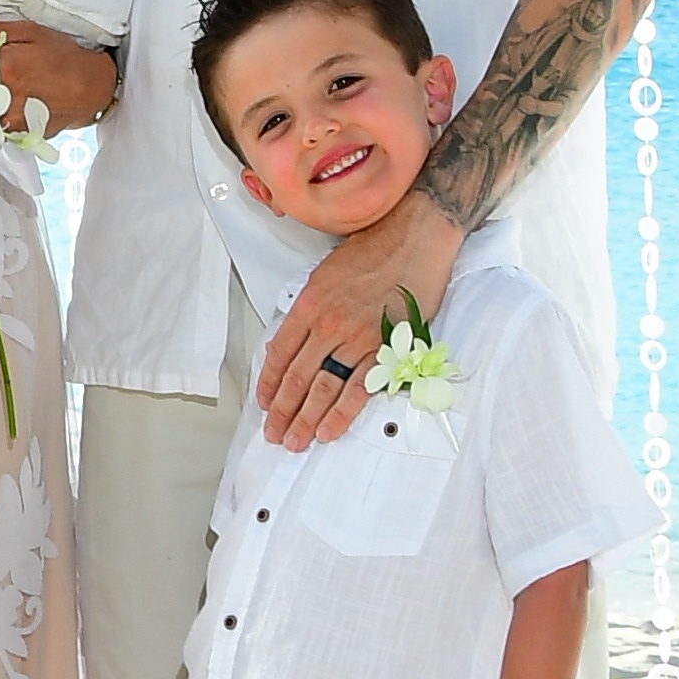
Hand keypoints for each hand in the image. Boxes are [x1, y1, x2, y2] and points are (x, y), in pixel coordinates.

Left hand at [0, 20, 115, 138]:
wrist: (93, 87)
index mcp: (5, 64)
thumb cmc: (66, 57)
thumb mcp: (34, 31)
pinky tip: (13, 106)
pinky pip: (1, 126)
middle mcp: (6, 92)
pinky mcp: (21, 132)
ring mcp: (13, 116)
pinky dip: (2, 117)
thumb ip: (0, 31)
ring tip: (1, 92)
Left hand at [252, 205, 462, 449]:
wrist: (413, 238)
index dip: (268, 384)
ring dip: (306, 419)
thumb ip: (308, 311)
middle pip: (296, 377)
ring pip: (323, 388)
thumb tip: (292, 343)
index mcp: (308, 305)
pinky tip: (328, 430)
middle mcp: (327, 324)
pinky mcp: (385, 347)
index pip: (279, 354)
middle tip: (274, 433)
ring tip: (295, 440)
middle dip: (282, 411)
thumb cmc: (372, 250)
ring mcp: (356, 338)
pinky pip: (359, 389)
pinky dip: (342, 413)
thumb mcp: (324, 275)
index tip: (264, 404)